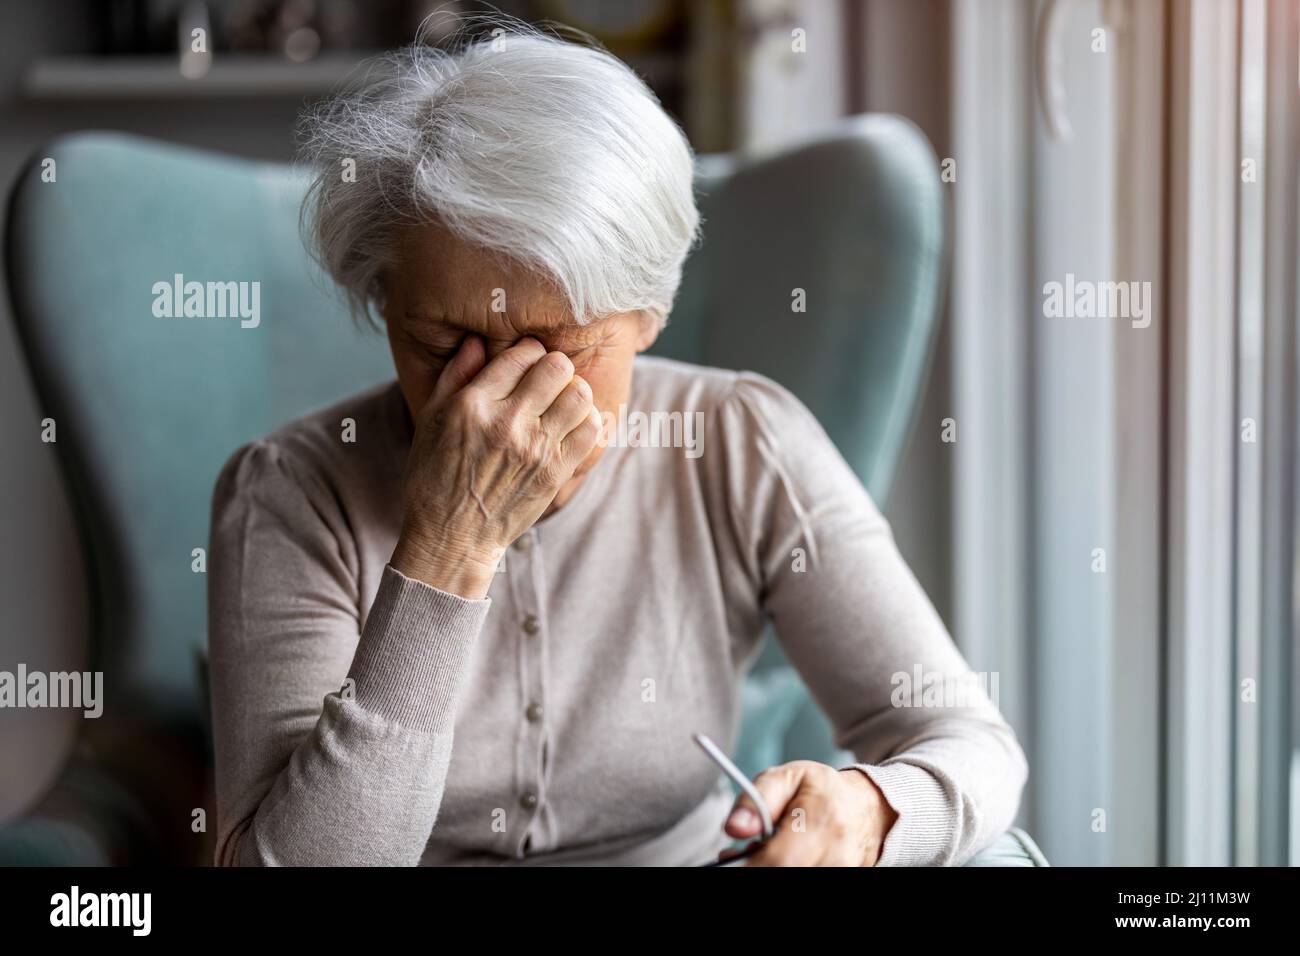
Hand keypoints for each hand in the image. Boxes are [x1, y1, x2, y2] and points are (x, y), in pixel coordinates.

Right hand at [390, 335, 601, 597]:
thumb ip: (455, 376)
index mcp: (472, 405)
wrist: (452, 538)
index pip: (522, 354)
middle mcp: (506, 423)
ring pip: (580, 395)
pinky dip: (587, 422)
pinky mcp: (555, 473)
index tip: (527, 361)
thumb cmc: (435, 477)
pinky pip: (591, 430)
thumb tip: (476, 340)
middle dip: (555, 367)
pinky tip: (571, 427)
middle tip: (548, 380)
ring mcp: (535, 449)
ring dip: (574, 393)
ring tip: (561, 403)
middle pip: (557, 368)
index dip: (529, 351)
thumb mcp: (431, 421)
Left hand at [721, 761, 898, 865]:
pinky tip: (787, 860)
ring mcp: (843, 871)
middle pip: (783, 874)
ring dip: (771, 868)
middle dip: (756, 866)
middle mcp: (837, 855)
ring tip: (771, 851)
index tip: (731, 854)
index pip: (778, 860)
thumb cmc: (822, 791)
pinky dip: (787, 872)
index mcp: (821, 821)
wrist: (867, 809)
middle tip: (746, 852)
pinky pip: (803, 882)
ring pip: (792, 880)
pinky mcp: (845, 879)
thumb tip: (733, 829)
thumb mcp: (787, 778)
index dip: (748, 862)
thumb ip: (756, 799)